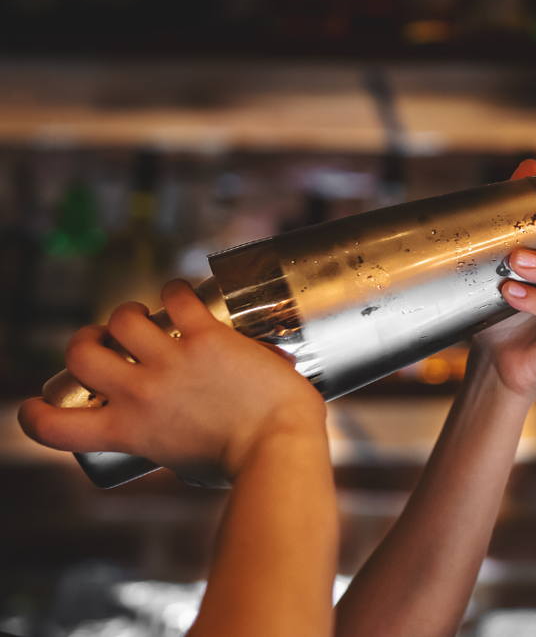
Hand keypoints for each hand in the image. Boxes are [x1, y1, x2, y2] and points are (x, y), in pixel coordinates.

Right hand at [19, 279, 326, 484]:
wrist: (279, 446)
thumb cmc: (245, 465)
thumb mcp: (185, 465)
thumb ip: (169, 446)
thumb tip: (179, 443)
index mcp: (128, 433)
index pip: (54, 426)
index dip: (36, 414)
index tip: (41, 405)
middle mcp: (140, 394)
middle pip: (80, 355)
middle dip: (85, 343)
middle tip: (106, 343)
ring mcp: (172, 362)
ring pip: (123, 319)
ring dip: (126, 313)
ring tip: (143, 316)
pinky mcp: (206, 337)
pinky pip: (176, 297)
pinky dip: (174, 290)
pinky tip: (180, 293)